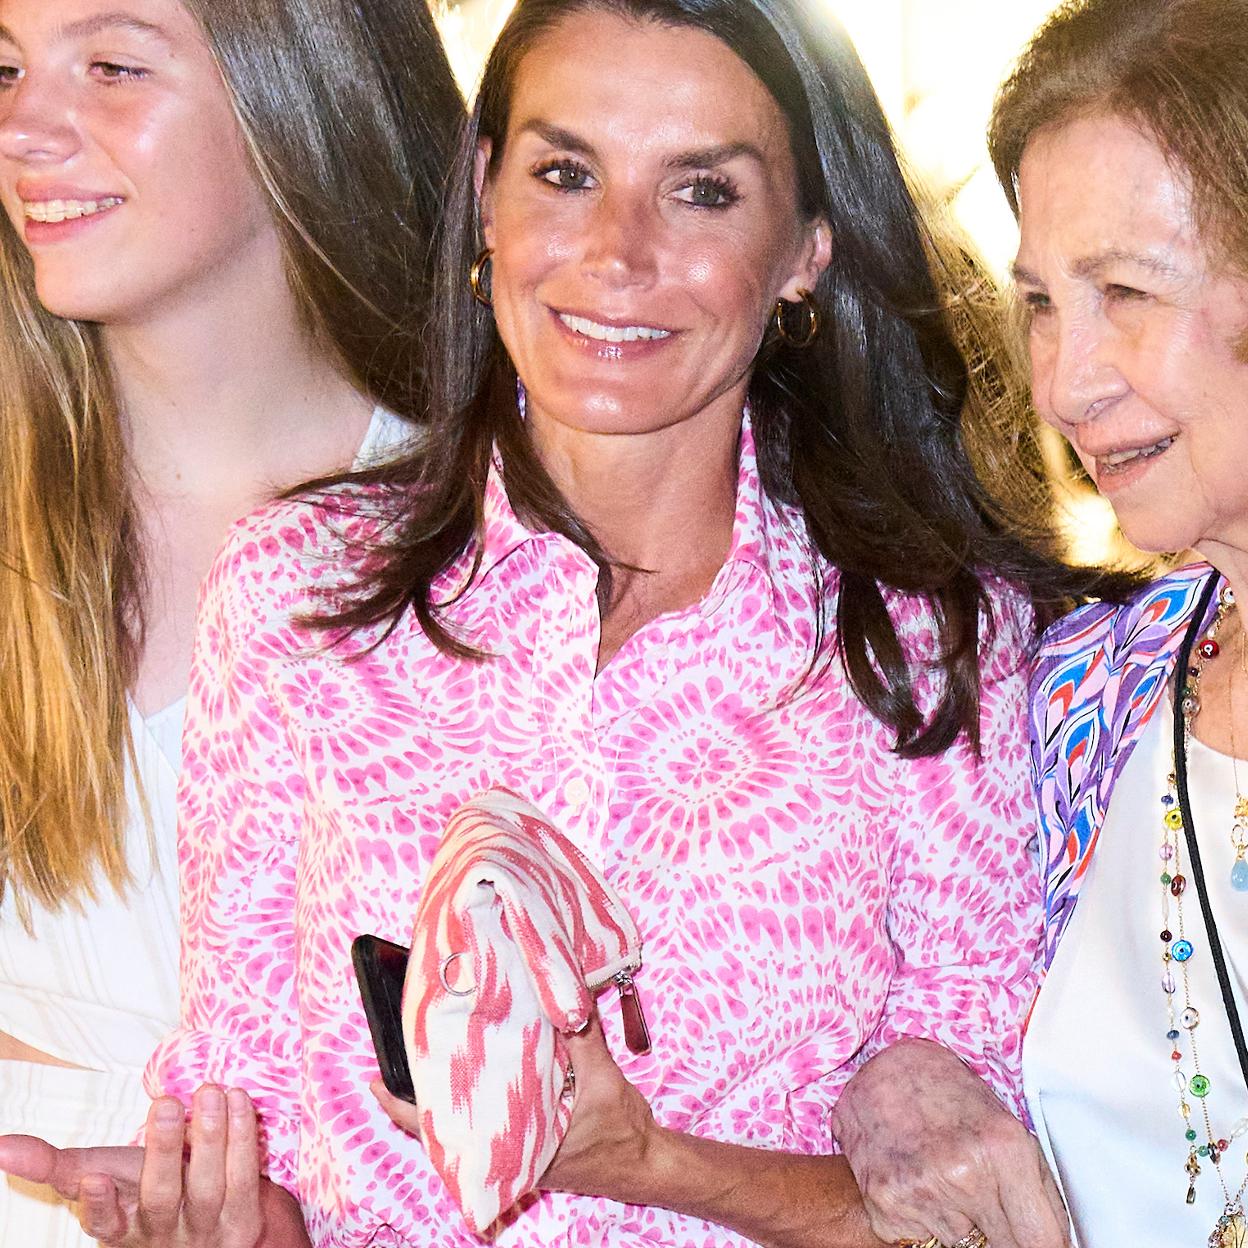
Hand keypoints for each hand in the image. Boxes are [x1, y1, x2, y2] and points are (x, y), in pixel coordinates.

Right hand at [0, 1085, 309, 1247]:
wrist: (205, 1225)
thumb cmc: (141, 1190)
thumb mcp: (99, 1175)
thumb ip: (52, 1163)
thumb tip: (0, 1146)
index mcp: (121, 1228)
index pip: (105, 1224)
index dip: (99, 1203)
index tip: (94, 1176)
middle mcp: (161, 1234)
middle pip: (160, 1198)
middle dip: (161, 1152)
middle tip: (165, 1103)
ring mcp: (205, 1230)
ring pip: (207, 1186)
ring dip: (210, 1137)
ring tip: (210, 1090)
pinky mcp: (243, 1221)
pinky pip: (246, 1178)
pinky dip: (243, 1138)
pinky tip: (239, 1100)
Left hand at [371, 1016, 663, 1206]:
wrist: (641, 1161)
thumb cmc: (619, 1130)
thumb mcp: (600, 1076)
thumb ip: (579, 1034)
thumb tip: (560, 992)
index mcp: (511, 1145)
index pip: (440, 1132)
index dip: (404, 1106)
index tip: (376, 1081)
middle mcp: (503, 1152)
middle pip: (441, 1127)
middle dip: (415, 1092)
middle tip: (394, 1053)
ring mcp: (511, 1149)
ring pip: (461, 1124)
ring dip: (442, 1094)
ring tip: (423, 1055)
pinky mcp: (524, 1140)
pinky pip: (483, 1119)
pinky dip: (471, 1095)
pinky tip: (468, 1068)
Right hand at [831, 1039, 1070, 1247]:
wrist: (880, 1073)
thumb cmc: (949, 1096)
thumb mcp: (1010, 1130)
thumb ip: (1042, 1194)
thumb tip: (1058, 1245)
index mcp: (1002, 1150)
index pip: (1042, 1243)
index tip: (1036, 1242)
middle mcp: (961, 1174)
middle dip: (1001, 1237)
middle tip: (987, 1205)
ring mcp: (919, 1194)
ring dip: (961, 1228)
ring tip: (946, 1185)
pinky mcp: (885, 1209)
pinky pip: (922, 1243)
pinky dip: (925, 1225)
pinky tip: (919, 1187)